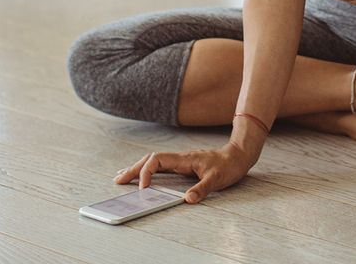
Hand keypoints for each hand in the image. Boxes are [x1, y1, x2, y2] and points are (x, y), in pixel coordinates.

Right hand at [113, 141, 256, 203]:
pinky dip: (148, 171)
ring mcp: (180, 161)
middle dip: (133, 169)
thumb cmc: (228, 166)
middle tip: (117, 181)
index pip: (157, 160)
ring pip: (153, 162)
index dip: (146, 172)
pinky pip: (160, 166)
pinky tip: (143, 177)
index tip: (143, 188)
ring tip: (121, 177)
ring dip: (137, 169)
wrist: (238, 156)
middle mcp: (179, 158)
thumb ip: (201, 189)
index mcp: (183, 159)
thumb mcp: (217, 179)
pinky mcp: (183, 166)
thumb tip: (187, 199)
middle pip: (149, 159)